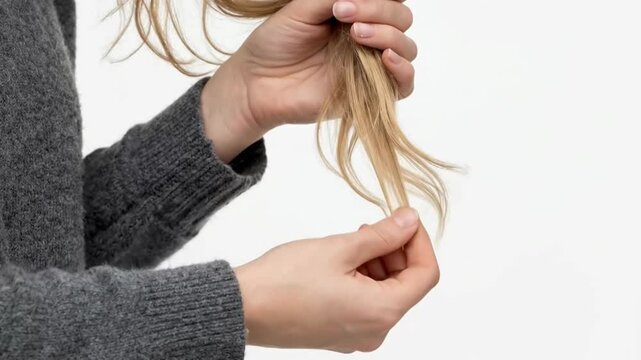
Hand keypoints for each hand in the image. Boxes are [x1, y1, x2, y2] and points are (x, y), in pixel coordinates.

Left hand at [201, 0, 416, 161]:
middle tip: (346, 14)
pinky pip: (404, 85)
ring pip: (407, 48)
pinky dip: (403, 70)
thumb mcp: (301, 9)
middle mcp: (368, 37)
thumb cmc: (275, 44)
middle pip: (402, 18)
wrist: (258, 83)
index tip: (350, 0)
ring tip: (357, 34)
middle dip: (381, 11)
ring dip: (389, 36)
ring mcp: (371, 66)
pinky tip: (386, 58)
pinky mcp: (370, 95)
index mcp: (356, 13)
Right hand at [233, 207, 438, 352]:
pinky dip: (361, 279)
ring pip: (384, 293)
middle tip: (371, 227)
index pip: (425, 274)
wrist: (244, 307)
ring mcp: (356, 336)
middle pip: (405, 284)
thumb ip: (383, 235)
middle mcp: (375, 331)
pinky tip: (341, 261)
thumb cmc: (285, 280)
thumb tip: (410, 221)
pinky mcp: (339, 334)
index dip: (419, 241)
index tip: (405, 220)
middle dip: (394, 251)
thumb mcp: (340, 248)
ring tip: (350, 243)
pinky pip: (365, 303)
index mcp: (382, 312)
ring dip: (376, 263)